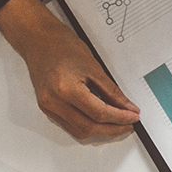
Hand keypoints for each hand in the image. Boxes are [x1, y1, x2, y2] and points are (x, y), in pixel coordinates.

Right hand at [0, 0, 139, 138]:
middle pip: (89, 127)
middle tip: (128, 123)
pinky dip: (87, 126)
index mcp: (66, 89)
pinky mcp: (47, 109)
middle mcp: (54, 102)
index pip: (99, 113)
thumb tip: (126, 107)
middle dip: (112, 129)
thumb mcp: (94, 67)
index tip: (133, 116)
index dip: (119, 118)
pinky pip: (70, 126)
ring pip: (79, 132)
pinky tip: (100, 121)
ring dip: (101, 131)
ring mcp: (48, 107)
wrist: (38, 40)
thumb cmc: (62, 46)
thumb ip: (112, 91)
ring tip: (117, 123)